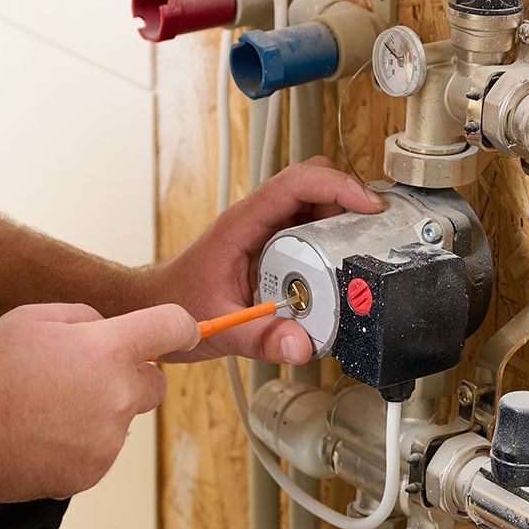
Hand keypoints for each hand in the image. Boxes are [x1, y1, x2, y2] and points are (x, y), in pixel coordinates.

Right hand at [0, 302, 198, 504]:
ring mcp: (107, 440)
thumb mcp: (30, 319)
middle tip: (86, 374)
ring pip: (123, 418)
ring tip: (46, 407)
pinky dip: (81, 442)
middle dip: (133, 375)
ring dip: (100, 411)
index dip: (181, 326)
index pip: (172, 328)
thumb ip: (82, 317)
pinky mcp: (93, 472)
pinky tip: (41, 434)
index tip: (184, 331)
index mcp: (106, 351)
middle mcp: (117, 396)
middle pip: (156, 383)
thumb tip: (105, 329)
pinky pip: (101, 449)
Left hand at [145, 157, 382, 365]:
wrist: (153, 306)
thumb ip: (260, 339)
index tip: (367, 206)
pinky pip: (307, 225)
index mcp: (242, 224)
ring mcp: (263, 227)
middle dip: (347, 196)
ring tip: (366, 243)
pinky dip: (331, 234)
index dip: (336, 186)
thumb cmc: (175, 305)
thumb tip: (300, 346)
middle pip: (311, 182)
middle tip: (375, 227)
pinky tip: (343, 261)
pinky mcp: (269, 242)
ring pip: (313, 201)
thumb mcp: (220, 327)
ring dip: (343, 215)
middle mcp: (255, 218)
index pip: (294, 183)